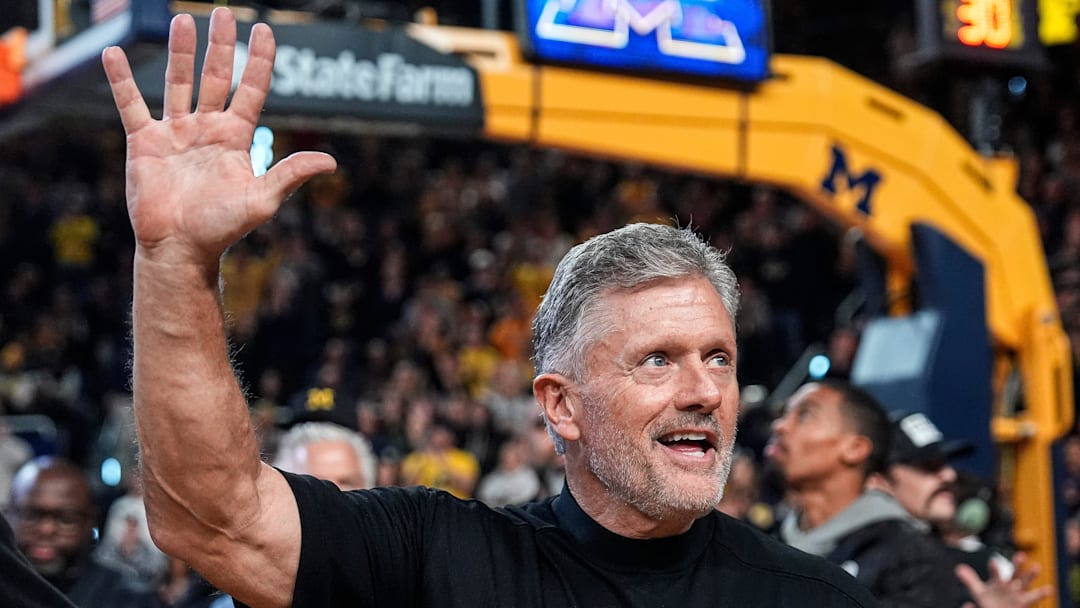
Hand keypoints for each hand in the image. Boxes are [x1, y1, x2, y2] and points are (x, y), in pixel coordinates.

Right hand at [101, 8, 335, 266]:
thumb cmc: (222, 228)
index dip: (259, 61)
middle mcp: (207, 128)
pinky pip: (131, 104)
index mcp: (236, 138)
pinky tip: (114, 53)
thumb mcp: (262, 200)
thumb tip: (330, 162)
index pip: (252, 90)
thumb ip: (291, 174)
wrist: (180, 248)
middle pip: (216, 77)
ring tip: (182, 19)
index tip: (265, 30)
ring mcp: (175, 132)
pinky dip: (121, 80)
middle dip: (220, 46)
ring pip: (178, 82)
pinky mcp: (144, 142)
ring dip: (180, 52)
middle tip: (223, 13)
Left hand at [956, 552, 1052, 607]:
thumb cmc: (989, 601)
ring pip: (1025, 583)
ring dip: (1031, 575)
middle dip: (1017, 565)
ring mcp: (1017, 594)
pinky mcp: (1023, 603)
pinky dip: (1042, 593)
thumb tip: (958, 568)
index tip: (992, 561)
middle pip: (1013, 573)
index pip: (995, 573)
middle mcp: (1009, 585)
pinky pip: (1034, 598)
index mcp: (998, 582)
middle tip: (1020, 555)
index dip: (993, 568)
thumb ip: (970, 580)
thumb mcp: (979, 592)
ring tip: (1037, 566)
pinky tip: (1049, 588)